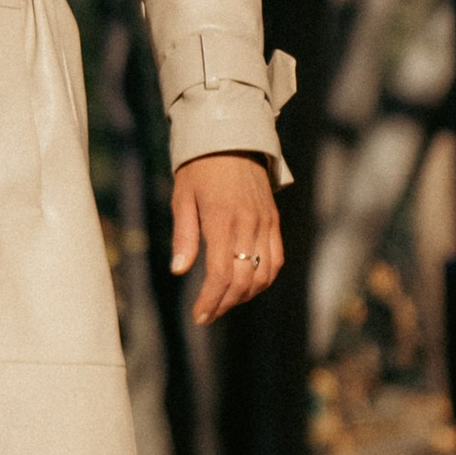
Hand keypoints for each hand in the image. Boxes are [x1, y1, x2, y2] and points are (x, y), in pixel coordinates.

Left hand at [173, 153, 281, 324]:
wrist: (231, 138)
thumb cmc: (199, 168)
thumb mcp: (182, 198)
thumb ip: (183, 236)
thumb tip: (179, 270)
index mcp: (221, 220)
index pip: (220, 274)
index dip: (210, 301)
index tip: (199, 316)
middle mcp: (248, 224)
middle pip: (243, 280)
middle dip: (225, 303)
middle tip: (208, 313)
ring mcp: (265, 223)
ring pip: (263, 274)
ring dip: (245, 295)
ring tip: (225, 301)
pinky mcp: (274, 220)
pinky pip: (276, 258)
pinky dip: (264, 278)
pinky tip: (247, 285)